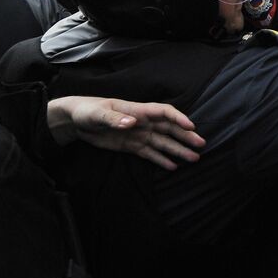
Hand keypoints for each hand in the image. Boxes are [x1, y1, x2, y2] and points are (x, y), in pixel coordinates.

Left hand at [46, 96, 204, 169]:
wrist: (76, 121)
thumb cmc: (87, 111)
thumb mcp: (97, 114)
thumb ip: (114, 118)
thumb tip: (132, 122)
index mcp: (137, 110)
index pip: (163, 112)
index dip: (178, 118)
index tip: (191, 126)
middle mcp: (142, 122)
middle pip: (169, 129)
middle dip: (185, 136)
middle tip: (201, 145)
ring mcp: (138, 134)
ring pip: (163, 142)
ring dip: (178, 150)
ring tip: (193, 158)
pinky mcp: (131, 146)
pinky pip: (150, 153)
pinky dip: (161, 160)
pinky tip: (173, 167)